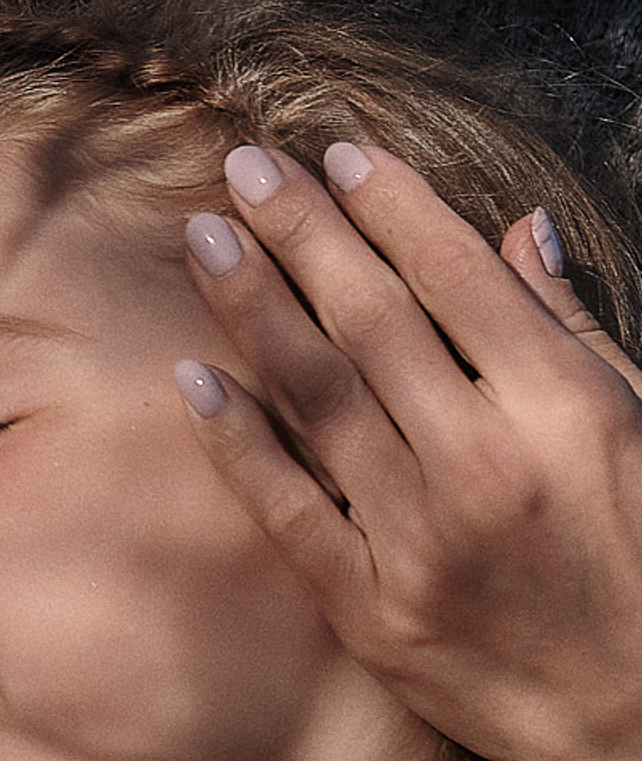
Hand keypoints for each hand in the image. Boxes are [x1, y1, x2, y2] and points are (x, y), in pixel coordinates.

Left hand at [172, 138, 641, 760]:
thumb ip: (570, 331)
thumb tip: (516, 230)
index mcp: (568, 413)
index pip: (458, 279)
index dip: (391, 206)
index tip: (336, 151)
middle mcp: (489, 467)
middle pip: (370, 320)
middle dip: (302, 231)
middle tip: (242, 166)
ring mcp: (422, 541)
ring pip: (314, 395)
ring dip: (250, 307)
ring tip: (203, 237)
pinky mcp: (371, 609)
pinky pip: (283, 506)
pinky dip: (233, 438)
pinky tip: (191, 375)